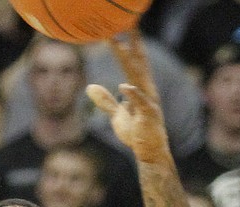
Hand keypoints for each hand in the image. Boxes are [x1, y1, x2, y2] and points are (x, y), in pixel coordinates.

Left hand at [85, 33, 170, 164]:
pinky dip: (133, 94)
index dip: (126, 43)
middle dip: (131, 41)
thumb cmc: (136, 132)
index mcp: (140, 87)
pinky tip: (124, 85)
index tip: (119, 26)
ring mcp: (148, 101)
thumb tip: (90, 87)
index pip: (132, 61)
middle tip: (125, 22)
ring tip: (121, 44)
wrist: (149, 152)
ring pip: (138, 76)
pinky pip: (140, 102)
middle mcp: (146, 89)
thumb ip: (105, 101)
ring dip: (129, 60)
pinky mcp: (148, 115)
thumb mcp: (117, 115)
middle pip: (137, 61)